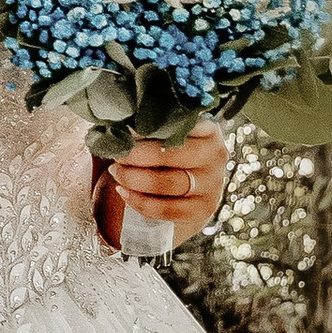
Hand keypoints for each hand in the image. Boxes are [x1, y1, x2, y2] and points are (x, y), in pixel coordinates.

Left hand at [106, 118, 229, 246]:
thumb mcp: (165, 135)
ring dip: (134, 178)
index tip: (125, 128)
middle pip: (171, 155)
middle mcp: (215, 155)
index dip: (150, 126)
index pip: (181, 124)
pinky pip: (166, 208)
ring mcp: (212, 185)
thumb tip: (120, 123)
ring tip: (116, 172)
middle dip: (136, 155)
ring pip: (168, 183)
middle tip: (116, 154)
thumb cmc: (167, 155)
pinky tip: (123, 191)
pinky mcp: (202, 209)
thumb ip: (151, 127)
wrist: (184, 193)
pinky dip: (139, 201)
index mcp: (208, 129)